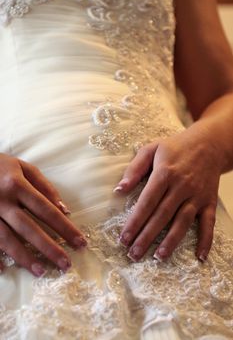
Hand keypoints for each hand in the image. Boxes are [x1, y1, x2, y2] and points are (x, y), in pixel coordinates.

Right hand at [0, 153, 86, 276]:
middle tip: (66, 264)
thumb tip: (64, 208)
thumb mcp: (22, 167)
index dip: (64, 227)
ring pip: (6, 238)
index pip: (46, 210)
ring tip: (41, 271)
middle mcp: (2, 200)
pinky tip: (4, 269)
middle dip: (49, 248)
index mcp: (17, 184)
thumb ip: (44, 185)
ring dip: (24, 257)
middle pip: (28, 228)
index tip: (80, 242)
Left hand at [116, 123, 221, 261]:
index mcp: (165, 173)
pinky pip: (209, 222)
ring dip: (171, 241)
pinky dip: (206, 240)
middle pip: (162, 215)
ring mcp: (197, 195)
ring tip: (158, 257)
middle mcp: (182, 186)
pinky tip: (200, 256)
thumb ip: (134, 169)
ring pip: (183, 222)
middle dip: (147, 236)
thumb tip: (119, 190)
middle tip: (133, 254)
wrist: (209, 143)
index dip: (135, 221)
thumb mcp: (151, 149)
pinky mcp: (209, 201)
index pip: (147, 202)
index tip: (123, 238)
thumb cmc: (175, 147)